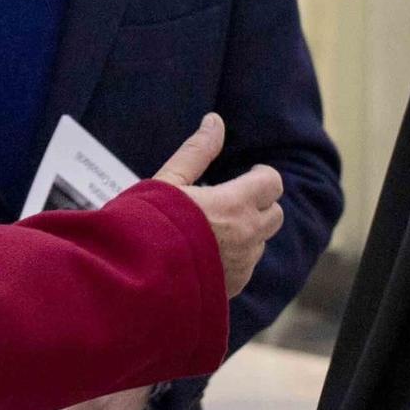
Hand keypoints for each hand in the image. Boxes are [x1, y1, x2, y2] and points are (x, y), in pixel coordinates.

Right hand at [155, 114, 283, 296]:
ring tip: (212, 231)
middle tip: (230, 200)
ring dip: (246, 233)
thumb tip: (215, 121)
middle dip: (259, 204)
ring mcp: (242, 266)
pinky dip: (234, 259)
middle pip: (274, 214)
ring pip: (260, 243)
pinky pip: (245, 268)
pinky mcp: (233, 288)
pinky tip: (205, 256)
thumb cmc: (147, 225)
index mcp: (235, 204)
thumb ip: (197, 152)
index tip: (246, 175)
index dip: (260, 176)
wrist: (134, 281)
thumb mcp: (168, 181)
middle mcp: (246, 236)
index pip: (272, 183)